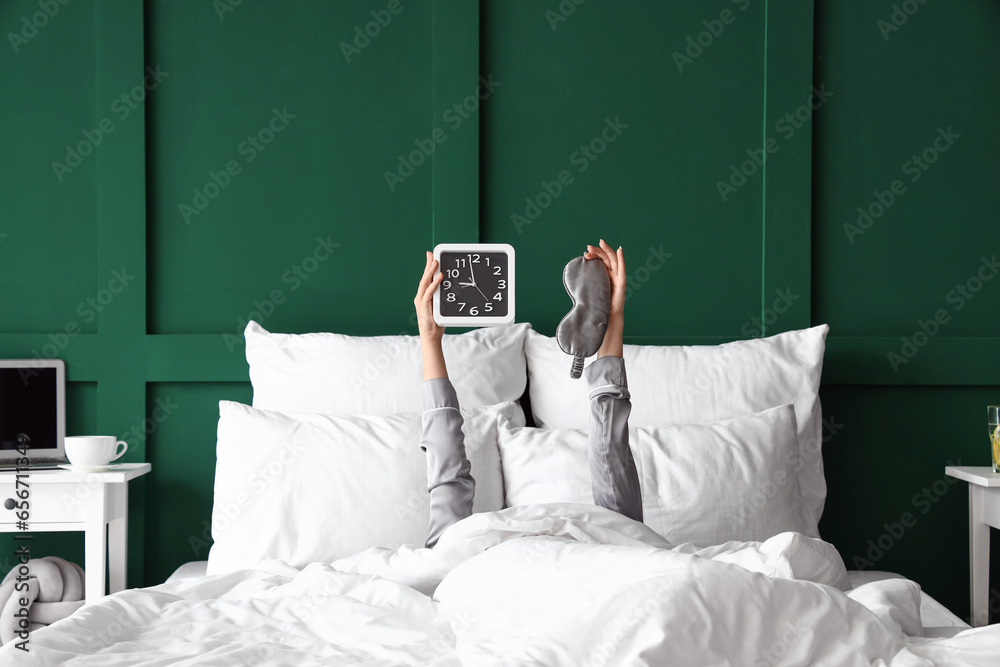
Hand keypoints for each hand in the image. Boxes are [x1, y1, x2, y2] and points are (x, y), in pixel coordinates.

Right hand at [414, 251, 447, 379]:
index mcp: (425, 296)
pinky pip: (429, 293)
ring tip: (436, 262)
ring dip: (430, 272)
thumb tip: (453, 288)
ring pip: (425, 283)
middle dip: (428, 265)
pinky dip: (434, 285)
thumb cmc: (437, 323)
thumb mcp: (442, 307)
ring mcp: (420, 301)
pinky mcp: (423, 306)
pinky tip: (439, 278)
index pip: (427, 278)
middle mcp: (420, 297)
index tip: (432, 256)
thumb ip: (444, 297)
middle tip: (432, 254)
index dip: (429, 267)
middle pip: (424, 277)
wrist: (431, 337)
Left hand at [584, 240, 625, 315]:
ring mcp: (617, 278)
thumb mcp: (589, 290)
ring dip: (607, 250)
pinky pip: (622, 269)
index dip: (594, 255)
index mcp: (604, 275)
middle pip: (606, 258)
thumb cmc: (597, 304)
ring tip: (601, 242)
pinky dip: (621, 259)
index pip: (600, 261)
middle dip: (598, 251)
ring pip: (613, 260)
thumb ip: (585, 281)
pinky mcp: (622, 282)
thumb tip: (574, 273)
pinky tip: (619, 250)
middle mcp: (611, 274)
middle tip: (588, 247)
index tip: (585, 253)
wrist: (606, 316)